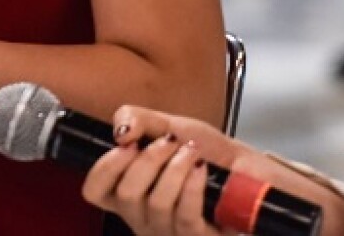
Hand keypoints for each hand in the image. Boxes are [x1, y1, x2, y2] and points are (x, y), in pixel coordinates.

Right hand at [82, 105, 251, 235]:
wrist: (249, 169)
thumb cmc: (210, 153)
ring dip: (176, 168)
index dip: (105, 167)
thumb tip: (119, 131)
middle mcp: (144, 217)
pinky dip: (192, 184)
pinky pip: (184, 214)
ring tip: (192, 154)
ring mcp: (169, 232)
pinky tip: (201, 170)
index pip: (94, 191)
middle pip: (126, 195)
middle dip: (149, 158)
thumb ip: (137, 119)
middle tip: (170, 143)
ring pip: (156, 204)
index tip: (127, 144)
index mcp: (130, 192)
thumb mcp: (170, 126)